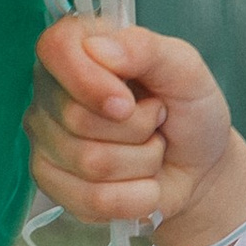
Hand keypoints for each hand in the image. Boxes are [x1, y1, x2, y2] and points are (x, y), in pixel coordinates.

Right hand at [27, 19, 245, 245]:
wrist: (199, 167)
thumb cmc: (189, 111)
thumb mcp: (186, 70)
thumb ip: (147, 49)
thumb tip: (98, 49)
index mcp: (78, 46)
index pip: (55, 49)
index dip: (90, 80)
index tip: (128, 102)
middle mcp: (52, 89)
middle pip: (77, 118)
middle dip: (137, 128)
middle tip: (156, 121)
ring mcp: (46, 138)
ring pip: (90, 163)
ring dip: (142, 162)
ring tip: (151, 149)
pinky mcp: (52, 182)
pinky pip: (91, 199)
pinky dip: (135, 196)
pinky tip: (141, 181)